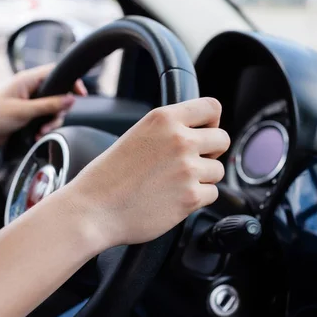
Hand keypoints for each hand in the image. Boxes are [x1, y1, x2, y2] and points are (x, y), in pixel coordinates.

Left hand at [0, 65, 86, 148]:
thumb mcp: (24, 111)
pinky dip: (44, 128)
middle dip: (58, 111)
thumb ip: (49, 105)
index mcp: (27, 80)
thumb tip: (70, 99)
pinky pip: (45, 120)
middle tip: (51, 121)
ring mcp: (30, 103)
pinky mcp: (28, 116)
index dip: (71, 81)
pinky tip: (36, 135)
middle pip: (59, 95)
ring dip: (51, 123)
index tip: (80, 94)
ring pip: (53, 110)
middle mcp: (30, 89)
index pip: (56, 72)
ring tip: (40, 131)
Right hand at [66, 97, 229, 248]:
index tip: (204, 133)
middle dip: (211, 152)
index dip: (212, 122)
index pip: (211, 107)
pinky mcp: (191, 196)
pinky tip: (173, 199)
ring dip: (203, 178)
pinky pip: (212, 194)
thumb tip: (198, 135)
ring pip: (218, 170)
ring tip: (175, 184)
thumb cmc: (108, 178)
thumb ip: (167, 131)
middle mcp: (179, 140)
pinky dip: (197, 199)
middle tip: (191, 163)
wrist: (93, 210)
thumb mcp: (136, 136)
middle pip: (223, 139)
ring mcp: (187, 169)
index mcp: (164, 119)